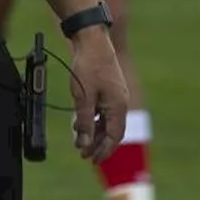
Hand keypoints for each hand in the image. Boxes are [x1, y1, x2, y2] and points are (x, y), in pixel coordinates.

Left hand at [68, 27, 127, 162]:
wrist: (91, 39)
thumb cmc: (88, 65)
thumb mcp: (83, 96)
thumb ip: (84, 121)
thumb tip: (83, 143)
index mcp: (118, 107)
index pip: (113, 137)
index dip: (103, 150)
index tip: (91, 160)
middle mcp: (120, 103)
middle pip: (111, 131)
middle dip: (97, 144)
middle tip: (83, 154)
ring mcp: (115, 95)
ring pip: (106, 121)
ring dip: (93, 131)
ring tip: (79, 139)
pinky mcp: (108, 88)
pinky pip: (103, 110)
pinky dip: (92, 118)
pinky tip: (80, 121)